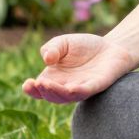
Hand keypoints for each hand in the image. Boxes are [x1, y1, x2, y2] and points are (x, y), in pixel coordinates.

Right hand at [21, 33, 135, 104]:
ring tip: (48, 85)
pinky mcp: (97, 85)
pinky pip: (86, 91)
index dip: (31, 90)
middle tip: (40, 83)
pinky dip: (79, 91)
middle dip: (44, 91)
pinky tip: (72, 88)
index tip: (27, 84)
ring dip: (57, 93)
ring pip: (67, 96)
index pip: (38, 89)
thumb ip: (52, 48)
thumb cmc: (84, 47)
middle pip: (51, 95)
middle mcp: (65, 86)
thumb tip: (46, 58)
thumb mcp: (63, 42)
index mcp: (53, 78)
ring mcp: (81, 88)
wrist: (110, 46)